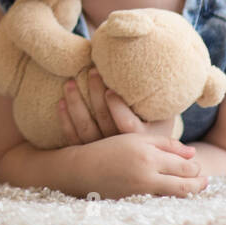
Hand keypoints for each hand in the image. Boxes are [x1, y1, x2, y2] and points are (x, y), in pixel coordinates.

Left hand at [58, 69, 178, 144]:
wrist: (149, 159)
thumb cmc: (157, 128)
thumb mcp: (165, 114)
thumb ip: (164, 95)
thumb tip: (162, 65)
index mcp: (142, 140)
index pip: (127, 124)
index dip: (117, 107)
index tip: (110, 89)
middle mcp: (121, 149)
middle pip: (103, 121)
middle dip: (94, 94)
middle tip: (90, 71)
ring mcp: (103, 154)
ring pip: (85, 129)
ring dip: (75, 104)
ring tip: (69, 82)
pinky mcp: (89, 154)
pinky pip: (73, 138)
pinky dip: (65, 121)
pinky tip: (60, 102)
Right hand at [72, 132, 207, 198]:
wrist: (82, 169)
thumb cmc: (108, 150)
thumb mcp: (135, 139)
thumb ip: (165, 143)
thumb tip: (192, 153)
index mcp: (148, 155)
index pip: (185, 165)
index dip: (195, 166)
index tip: (196, 165)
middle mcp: (147, 174)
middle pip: (186, 182)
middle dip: (198, 181)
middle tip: (202, 178)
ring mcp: (142, 190)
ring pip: (178, 194)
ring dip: (191, 191)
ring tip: (195, 186)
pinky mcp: (137, 201)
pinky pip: (164, 201)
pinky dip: (174, 197)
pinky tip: (176, 192)